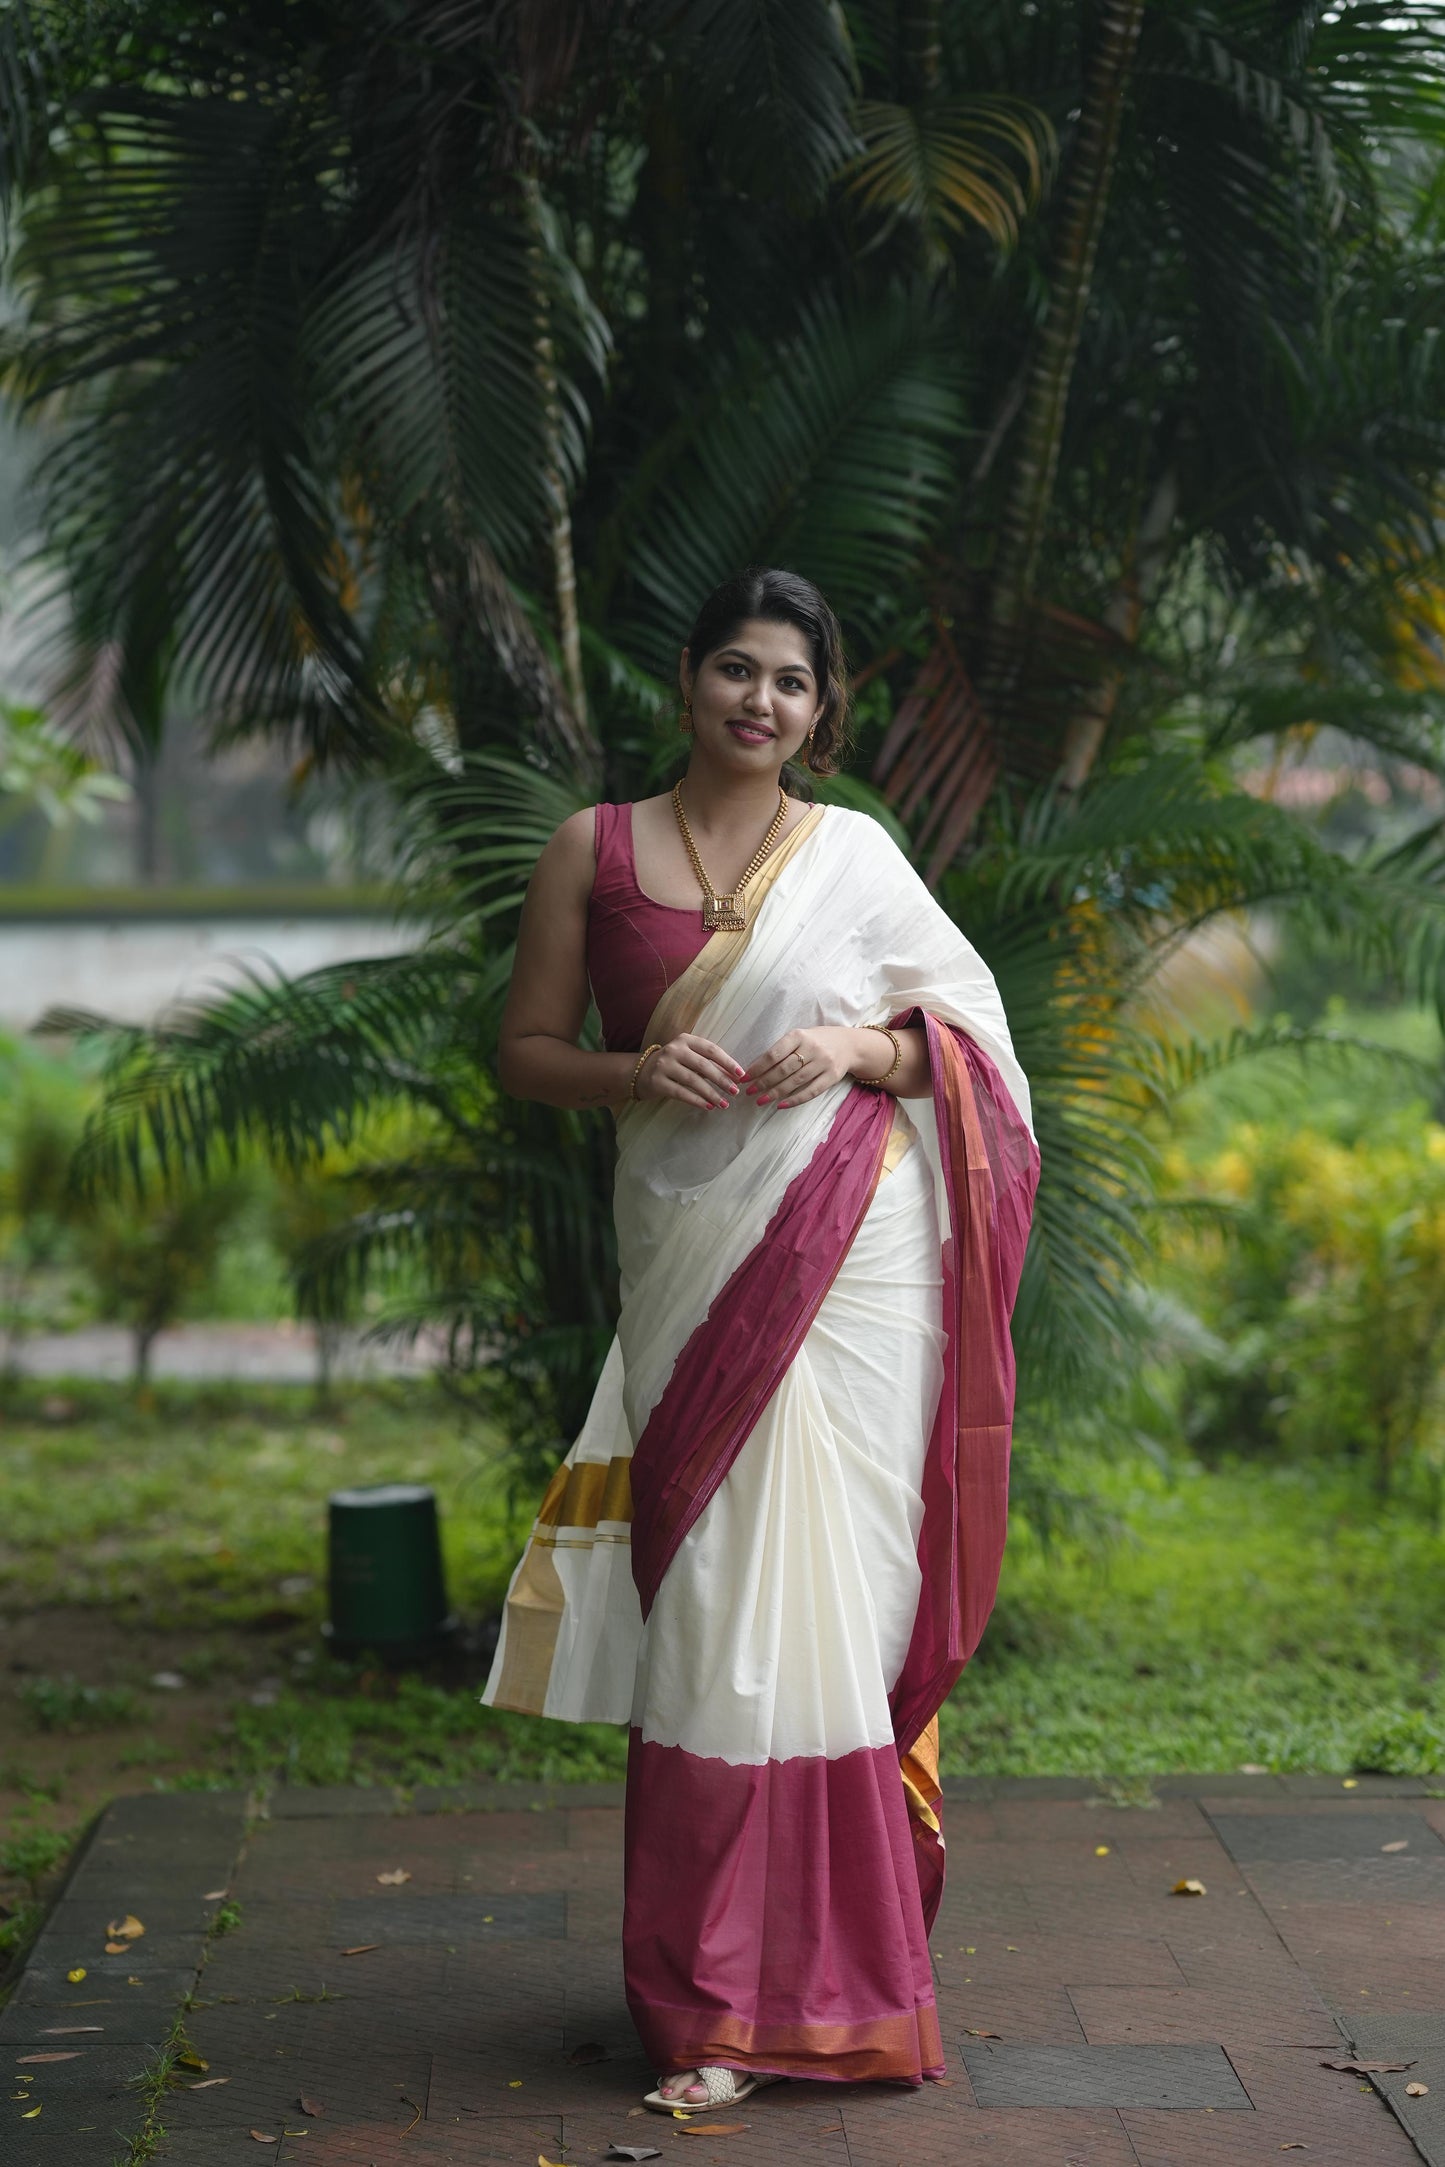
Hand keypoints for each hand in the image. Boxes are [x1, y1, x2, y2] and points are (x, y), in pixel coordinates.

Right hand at [636, 1031, 745, 1111]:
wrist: (641, 1072)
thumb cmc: (673, 1064)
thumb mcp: (689, 1057)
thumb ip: (708, 1063)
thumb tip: (734, 1077)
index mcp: (685, 1040)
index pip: (711, 1049)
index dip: (727, 1062)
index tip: (740, 1074)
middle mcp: (674, 1050)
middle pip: (703, 1065)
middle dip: (722, 1080)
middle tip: (735, 1092)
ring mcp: (664, 1065)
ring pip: (693, 1080)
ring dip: (711, 1093)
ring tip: (724, 1104)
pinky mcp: (657, 1082)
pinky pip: (681, 1093)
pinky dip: (696, 1100)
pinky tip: (708, 1106)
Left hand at [743, 1026, 869, 1106]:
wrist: (850, 1044)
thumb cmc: (818, 1040)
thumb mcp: (801, 1036)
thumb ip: (783, 1049)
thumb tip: (757, 1068)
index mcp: (799, 1035)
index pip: (774, 1054)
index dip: (757, 1068)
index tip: (745, 1078)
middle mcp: (812, 1048)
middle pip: (783, 1069)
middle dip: (763, 1082)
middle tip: (749, 1092)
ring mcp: (823, 1063)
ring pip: (795, 1081)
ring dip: (775, 1093)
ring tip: (760, 1100)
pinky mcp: (832, 1077)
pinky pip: (811, 1091)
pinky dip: (795, 1100)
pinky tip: (781, 1105)